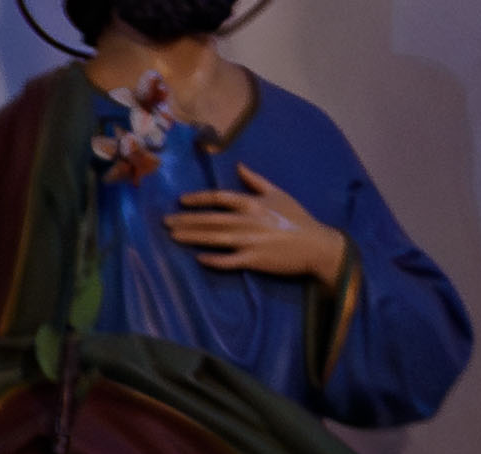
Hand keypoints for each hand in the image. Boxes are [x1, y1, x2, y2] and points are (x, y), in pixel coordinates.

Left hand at [168, 167, 348, 287]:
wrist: (315, 244)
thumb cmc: (296, 218)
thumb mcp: (278, 193)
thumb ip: (256, 181)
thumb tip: (238, 165)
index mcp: (253, 203)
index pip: (219, 198)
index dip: (198, 199)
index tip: (181, 202)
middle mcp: (248, 220)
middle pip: (210, 219)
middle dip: (186, 220)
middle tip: (165, 222)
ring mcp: (250, 241)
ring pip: (214, 238)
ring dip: (192, 237)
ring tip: (173, 237)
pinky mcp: (254, 260)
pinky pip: (229, 261)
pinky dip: (214, 260)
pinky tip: (198, 258)